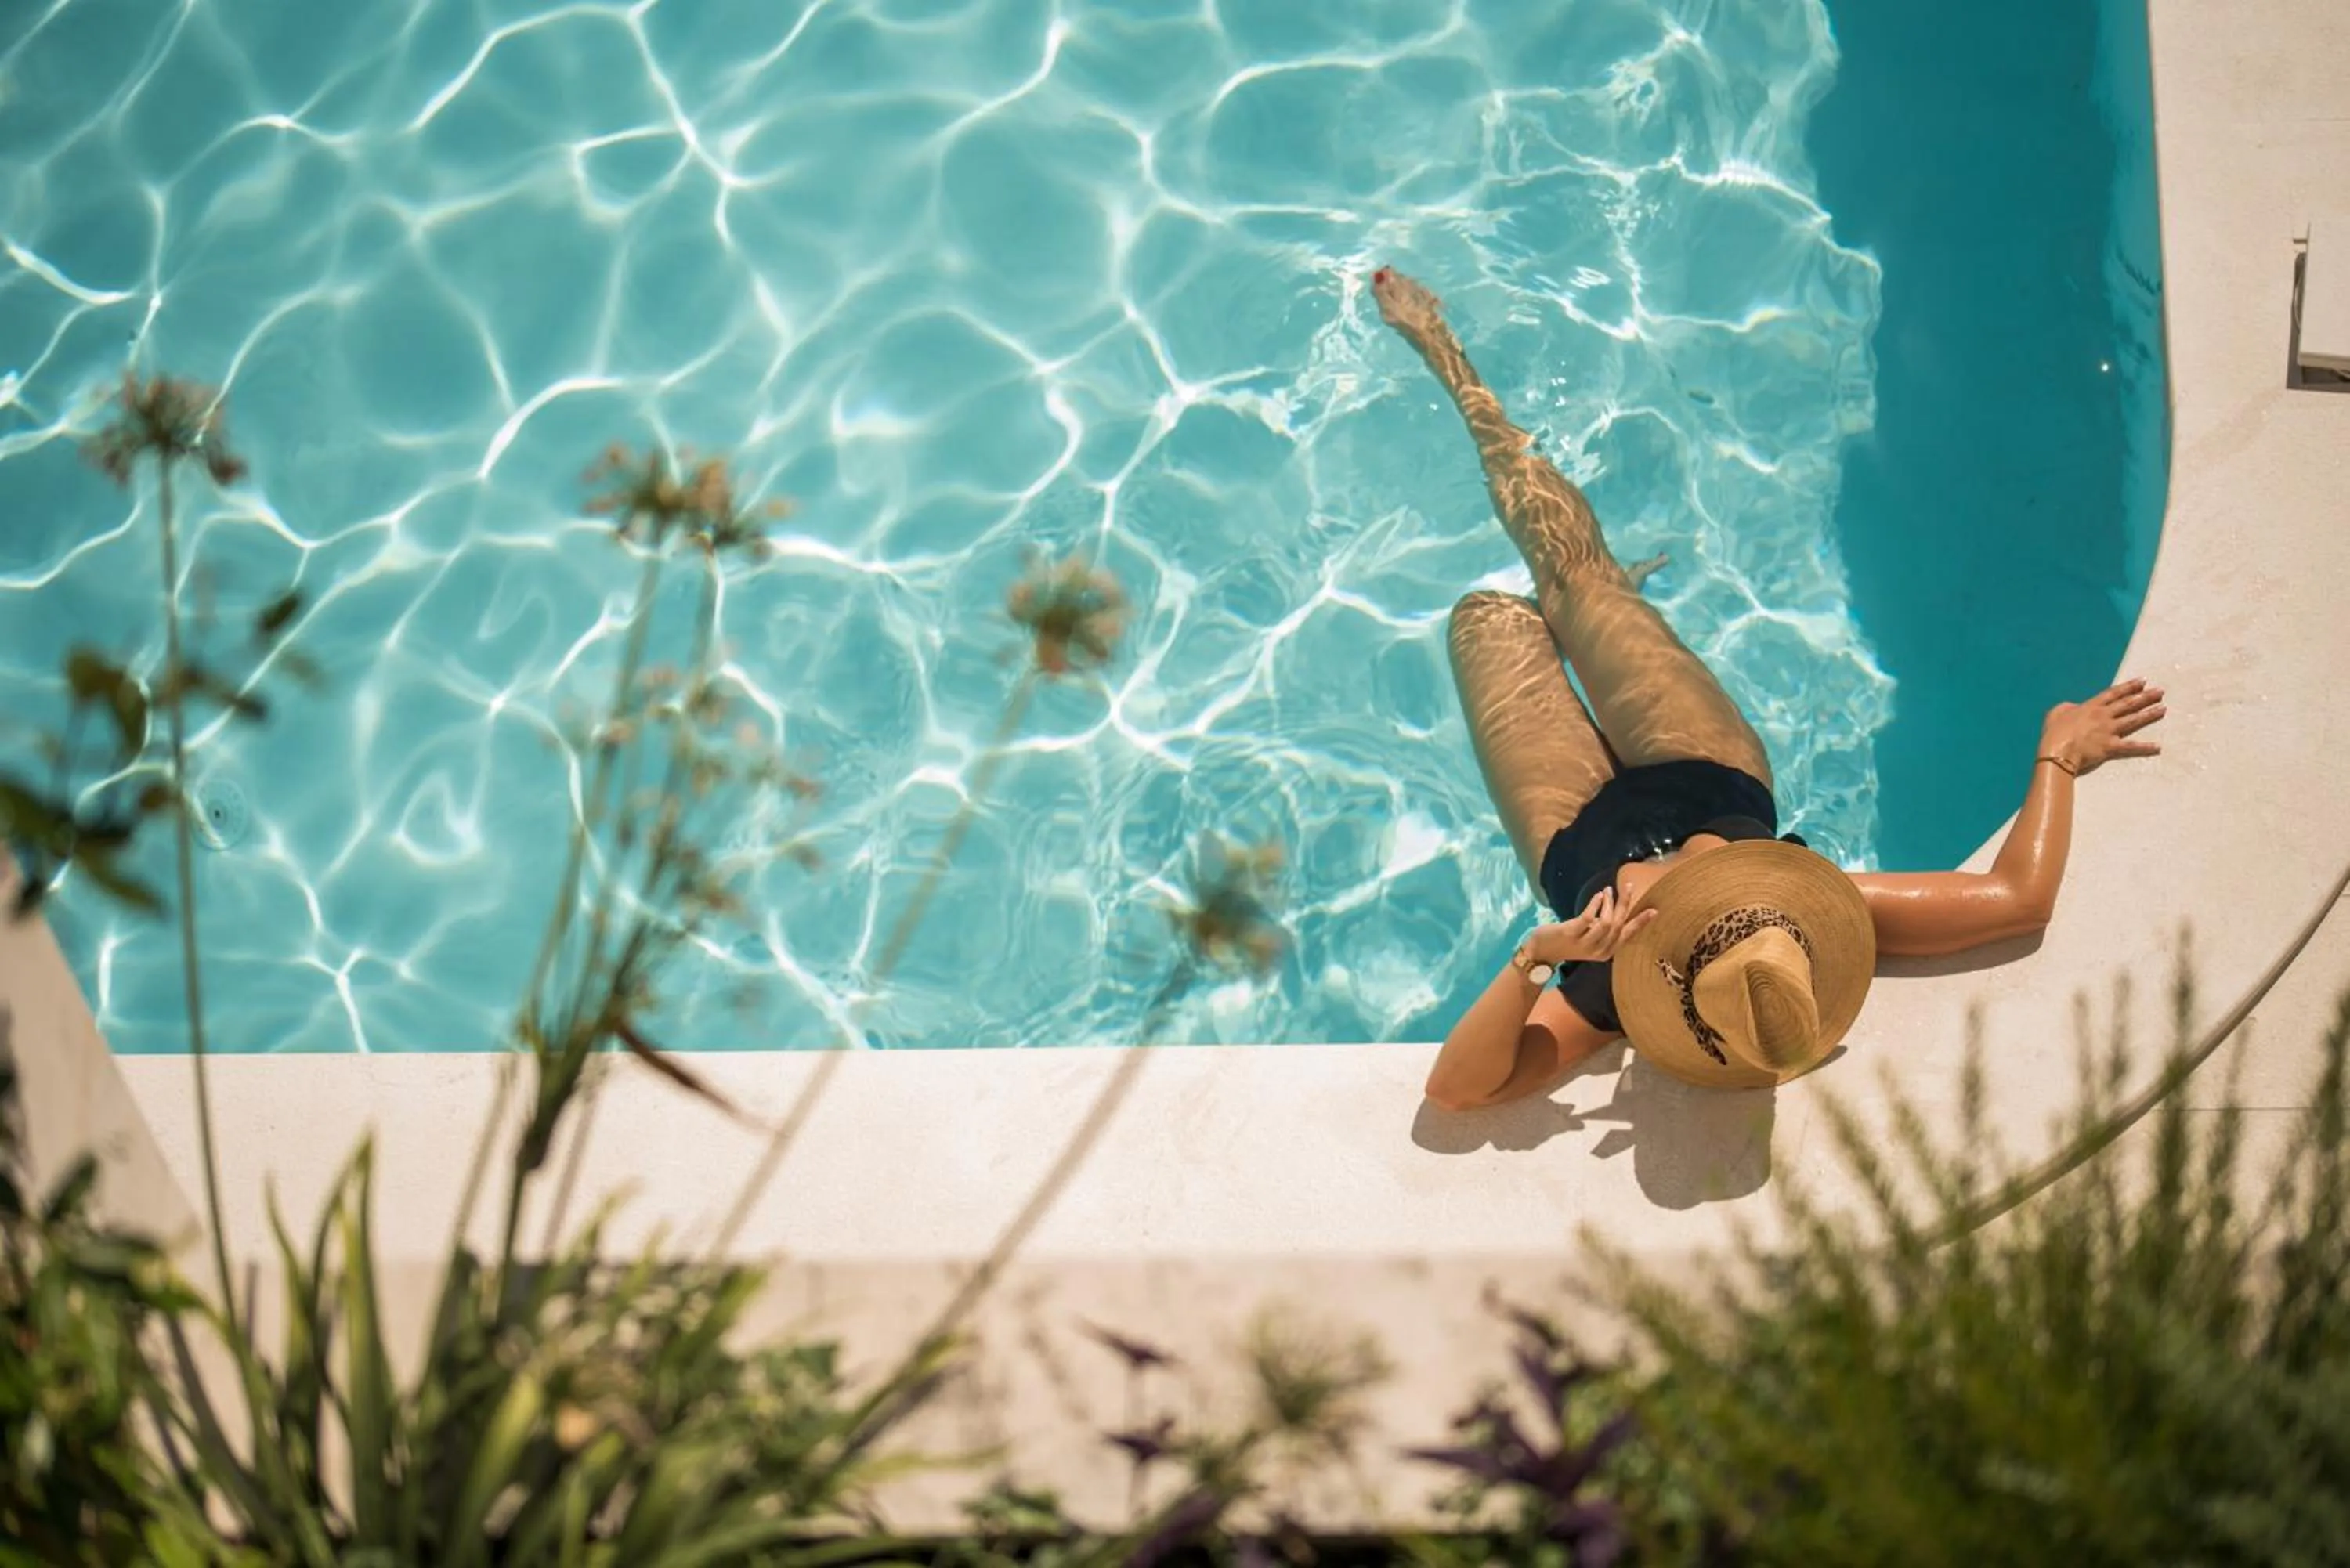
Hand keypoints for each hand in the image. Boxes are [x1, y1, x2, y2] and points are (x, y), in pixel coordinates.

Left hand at [1528, 886, 1656, 965]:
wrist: (1543, 951)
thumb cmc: (1569, 941)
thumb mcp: (1591, 937)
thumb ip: (1605, 928)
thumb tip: (1619, 907)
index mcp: (1607, 951)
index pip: (1628, 935)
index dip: (1641, 922)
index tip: (1654, 910)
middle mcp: (1598, 950)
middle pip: (1618, 924)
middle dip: (1625, 903)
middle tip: (1628, 886)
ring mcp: (1584, 943)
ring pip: (1606, 921)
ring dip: (1608, 903)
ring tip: (1606, 891)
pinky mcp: (1571, 934)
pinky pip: (1589, 917)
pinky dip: (1595, 904)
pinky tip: (1597, 896)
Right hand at [2041, 677, 2166, 775]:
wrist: (2057, 750)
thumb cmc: (2054, 732)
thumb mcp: (2056, 713)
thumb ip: (2067, 707)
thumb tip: (2073, 706)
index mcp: (2091, 707)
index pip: (2114, 694)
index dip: (2129, 687)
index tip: (2143, 681)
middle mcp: (2103, 716)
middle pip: (2128, 704)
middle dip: (2145, 697)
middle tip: (2160, 691)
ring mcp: (2109, 731)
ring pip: (2133, 720)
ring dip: (2149, 714)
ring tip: (2163, 709)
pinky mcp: (2111, 747)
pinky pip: (2131, 747)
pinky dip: (2145, 748)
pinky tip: (2158, 747)